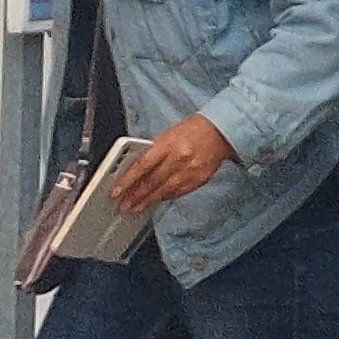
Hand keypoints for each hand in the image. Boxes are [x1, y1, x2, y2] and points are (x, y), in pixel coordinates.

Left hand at [109, 117, 234, 212]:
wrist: (220, 132)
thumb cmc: (192, 130)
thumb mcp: (168, 134)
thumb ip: (153, 151)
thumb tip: (136, 168)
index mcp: (168, 144)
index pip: (142, 166)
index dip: (128, 181)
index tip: (117, 191)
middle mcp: (179, 158)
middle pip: (152, 182)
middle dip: (135, 195)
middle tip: (123, 204)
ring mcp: (190, 171)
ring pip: (164, 191)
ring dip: (148, 201)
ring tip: (135, 208)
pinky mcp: (198, 180)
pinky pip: (178, 192)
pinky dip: (165, 198)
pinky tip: (156, 202)